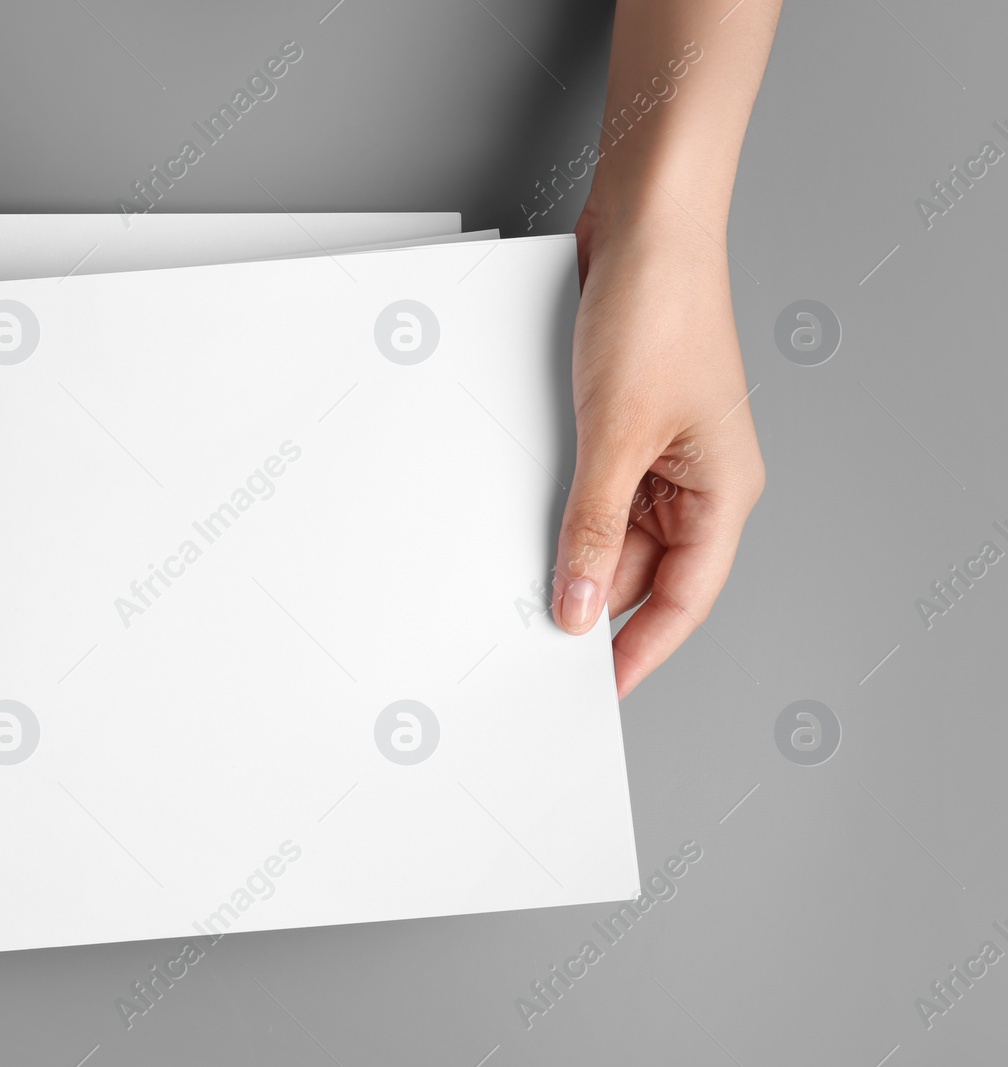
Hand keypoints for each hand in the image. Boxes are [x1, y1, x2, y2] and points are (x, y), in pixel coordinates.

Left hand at [553, 197, 765, 696]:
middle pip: (647, 571)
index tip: (594, 691)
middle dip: (595, 604)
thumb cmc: (659, 310)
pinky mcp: (629, 426)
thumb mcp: (616, 437)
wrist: (646, 224)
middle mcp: (701, 481)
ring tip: (520, 589)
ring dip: (573, 555)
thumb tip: (577, 605)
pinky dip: (565, 512)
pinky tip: (524, 529)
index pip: (684, 600)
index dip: (640, 651)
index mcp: (725, 492)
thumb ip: (593, 528)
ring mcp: (663, 454)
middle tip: (536, 644)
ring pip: (616, 532)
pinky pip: (596, 490)